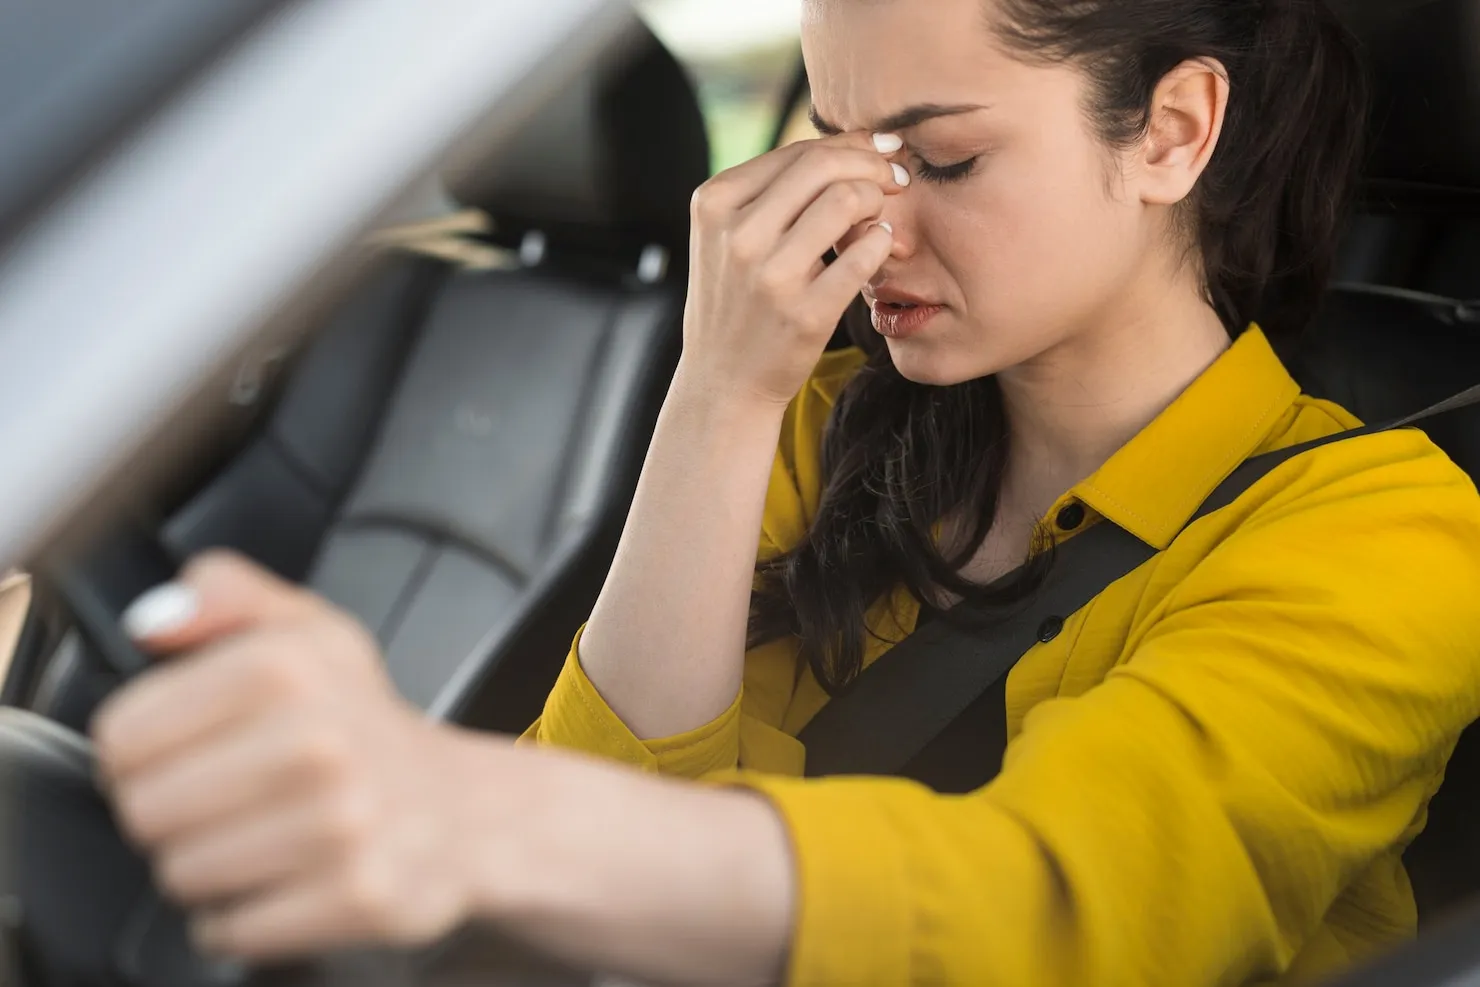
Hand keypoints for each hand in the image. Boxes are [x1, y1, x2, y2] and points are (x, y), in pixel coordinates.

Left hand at [92, 551, 494, 959]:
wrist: (461, 810)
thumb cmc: (367, 726)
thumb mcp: (310, 631)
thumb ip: (228, 595)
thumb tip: (154, 620)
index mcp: (289, 667)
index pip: (121, 736)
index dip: (138, 750)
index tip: (185, 750)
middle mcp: (319, 742)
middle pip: (144, 811)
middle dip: (173, 812)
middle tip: (229, 798)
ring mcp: (341, 825)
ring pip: (182, 874)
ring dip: (209, 866)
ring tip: (263, 837)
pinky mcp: (356, 896)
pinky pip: (232, 929)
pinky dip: (244, 916)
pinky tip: (286, 878)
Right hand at [680, 131, 904, 406]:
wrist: (723, 381)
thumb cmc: (738, 300)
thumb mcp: (729, 237)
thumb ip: (773, 192)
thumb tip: (855, 145)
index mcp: (715, 203)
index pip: (797, 152)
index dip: (851, 145)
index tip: (880, 152)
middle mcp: (737, 234)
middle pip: (824, 165)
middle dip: (872, 164)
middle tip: (896, 178)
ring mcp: (769, 275)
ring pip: (846, 200)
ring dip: (878, 201)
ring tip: (882, 216)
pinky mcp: (804, 312)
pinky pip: (864, 253)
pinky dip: (882, 241)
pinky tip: (881, 246)